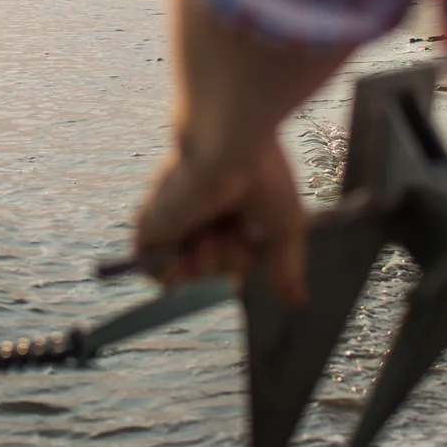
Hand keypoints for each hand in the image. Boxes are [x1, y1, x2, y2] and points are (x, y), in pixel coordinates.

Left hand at [136, 131, 305, 298]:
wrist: (229, 146)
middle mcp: (196, 221)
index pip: (229, 264)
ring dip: (207, 267)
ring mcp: (173, 224)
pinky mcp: (148, 227)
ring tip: (215, 235)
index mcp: (225, 217)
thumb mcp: (284, 228)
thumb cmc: (261, 175)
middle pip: (210, 274)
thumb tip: (298, 300)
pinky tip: (196, 244)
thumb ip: (286, 267)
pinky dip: (178, 272)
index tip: (249, 240)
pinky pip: (157, 273)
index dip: (240, 265)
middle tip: (235, 231)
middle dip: (229, 265)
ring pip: (186, 277)